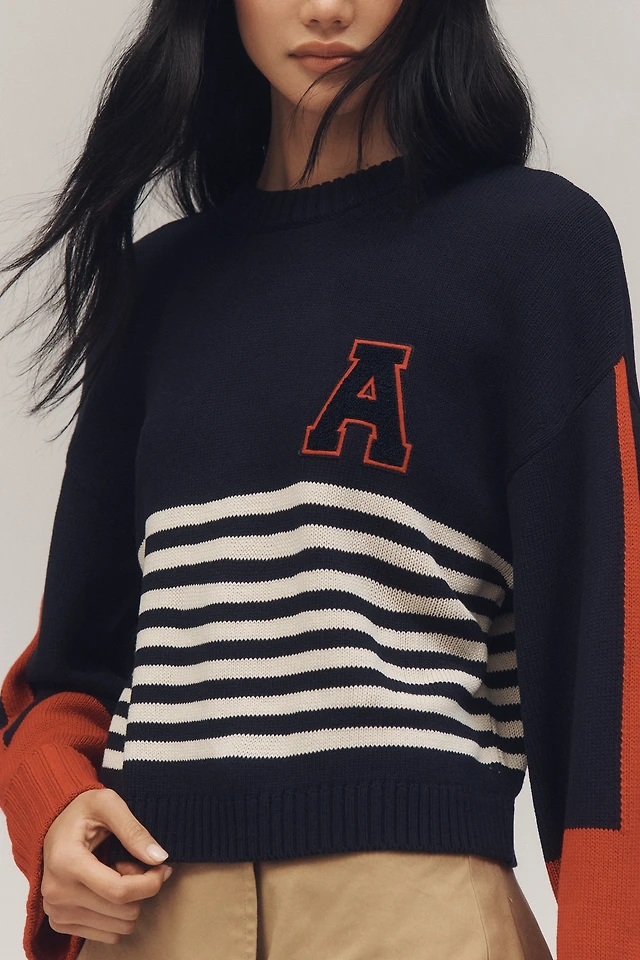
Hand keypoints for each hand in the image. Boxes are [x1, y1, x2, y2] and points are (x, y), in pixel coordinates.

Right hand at [41, 787, 172, 944]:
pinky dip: (116, 914)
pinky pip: (107, 935)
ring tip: (116, 873)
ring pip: (118, 927)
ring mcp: (56, 912)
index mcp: (67, 862)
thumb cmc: (82, 811)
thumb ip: (134, 830)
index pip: (119, 891)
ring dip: (128, 902)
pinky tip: (107, 888)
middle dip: (139, 888)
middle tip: (131, 862)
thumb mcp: (108, 804)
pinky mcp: (60, 923)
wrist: (54, 825)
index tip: (164, 868)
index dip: (151, 883)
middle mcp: (57, 893)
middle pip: (123, 911)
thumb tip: (159, 858)